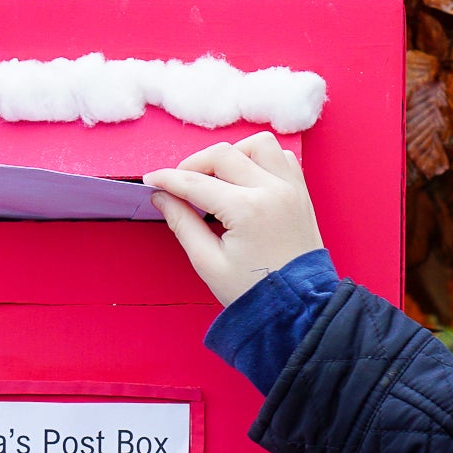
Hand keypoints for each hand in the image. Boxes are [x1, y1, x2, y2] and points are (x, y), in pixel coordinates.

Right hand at [144, 132, 324, 306]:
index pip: (196, 182)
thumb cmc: (253, 291)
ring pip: (257, 144)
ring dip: (232, 154)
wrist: (299, 308)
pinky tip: (245, 180)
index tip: (151, 180)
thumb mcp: (208, 263)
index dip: (168, 179)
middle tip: (180, 184)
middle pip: (224, 154)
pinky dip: (260, 159)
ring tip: (217, 179)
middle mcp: (272, 190)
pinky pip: (281, 157)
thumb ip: (183, 223)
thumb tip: (162, 197)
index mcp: (247, 210)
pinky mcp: (301, 193)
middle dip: (195, 164)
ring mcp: (291, 188)